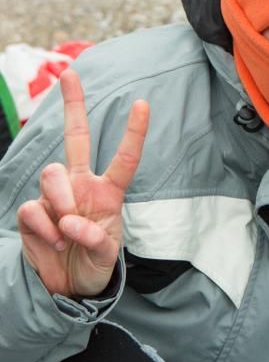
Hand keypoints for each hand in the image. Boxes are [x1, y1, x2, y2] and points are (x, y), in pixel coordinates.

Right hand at [16, 70, 148, 296]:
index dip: (134, 132)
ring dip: (60, 202)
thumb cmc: (94, 264)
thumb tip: (72, 222)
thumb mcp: (106, 255)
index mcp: (109, 191)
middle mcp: (81, 185)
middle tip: (70, 73)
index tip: (143, 103)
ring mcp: (54, 196)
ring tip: (66, 231)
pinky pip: (33, 207)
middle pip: (75, 137)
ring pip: (51, 174)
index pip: (124, 158)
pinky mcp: (31, 212)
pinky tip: (53, 242)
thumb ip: (95, 239)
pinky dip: (44, 226)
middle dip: (72, 105)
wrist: (68, 288)